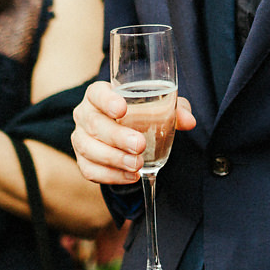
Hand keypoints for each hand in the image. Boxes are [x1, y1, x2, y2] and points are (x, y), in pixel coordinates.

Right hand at [70, 79, 195, 184]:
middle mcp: (84, 114)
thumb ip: (175, 110)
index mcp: (99, 95)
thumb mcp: (158, 107)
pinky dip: (111, 176)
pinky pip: (90, 171)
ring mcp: (80, 138)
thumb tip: (189, 121)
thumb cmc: (140, 114)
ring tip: (137, 165)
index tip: (122, 109)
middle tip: (139, 145)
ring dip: (114, 159)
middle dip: (117, 136)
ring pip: (89, 149)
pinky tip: (131, 176)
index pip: (97, 93)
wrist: (125, 134)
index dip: (107, 100)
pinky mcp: (82, 161)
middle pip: (94, 124)